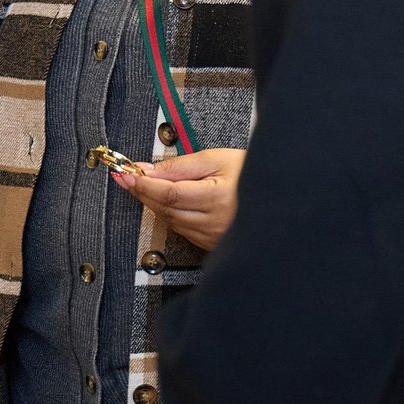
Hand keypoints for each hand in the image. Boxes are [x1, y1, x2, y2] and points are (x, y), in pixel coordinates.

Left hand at [114, 147, 244, 251]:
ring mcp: (213, 237)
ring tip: (146, 185)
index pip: (168, 193)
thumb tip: (147, 170)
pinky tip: (168, 202)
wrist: (278, 196)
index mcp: (217, 198)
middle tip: (127, 177)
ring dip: (154, 203)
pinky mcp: (212, 244)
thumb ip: (180, 166)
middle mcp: (214, 222)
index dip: (142, 184)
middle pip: (165, 209)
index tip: (124, 174)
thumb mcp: (217, 159)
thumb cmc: (252, 173)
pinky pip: (182, 229)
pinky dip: (170, 214)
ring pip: (171, 221)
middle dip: (143, 192)